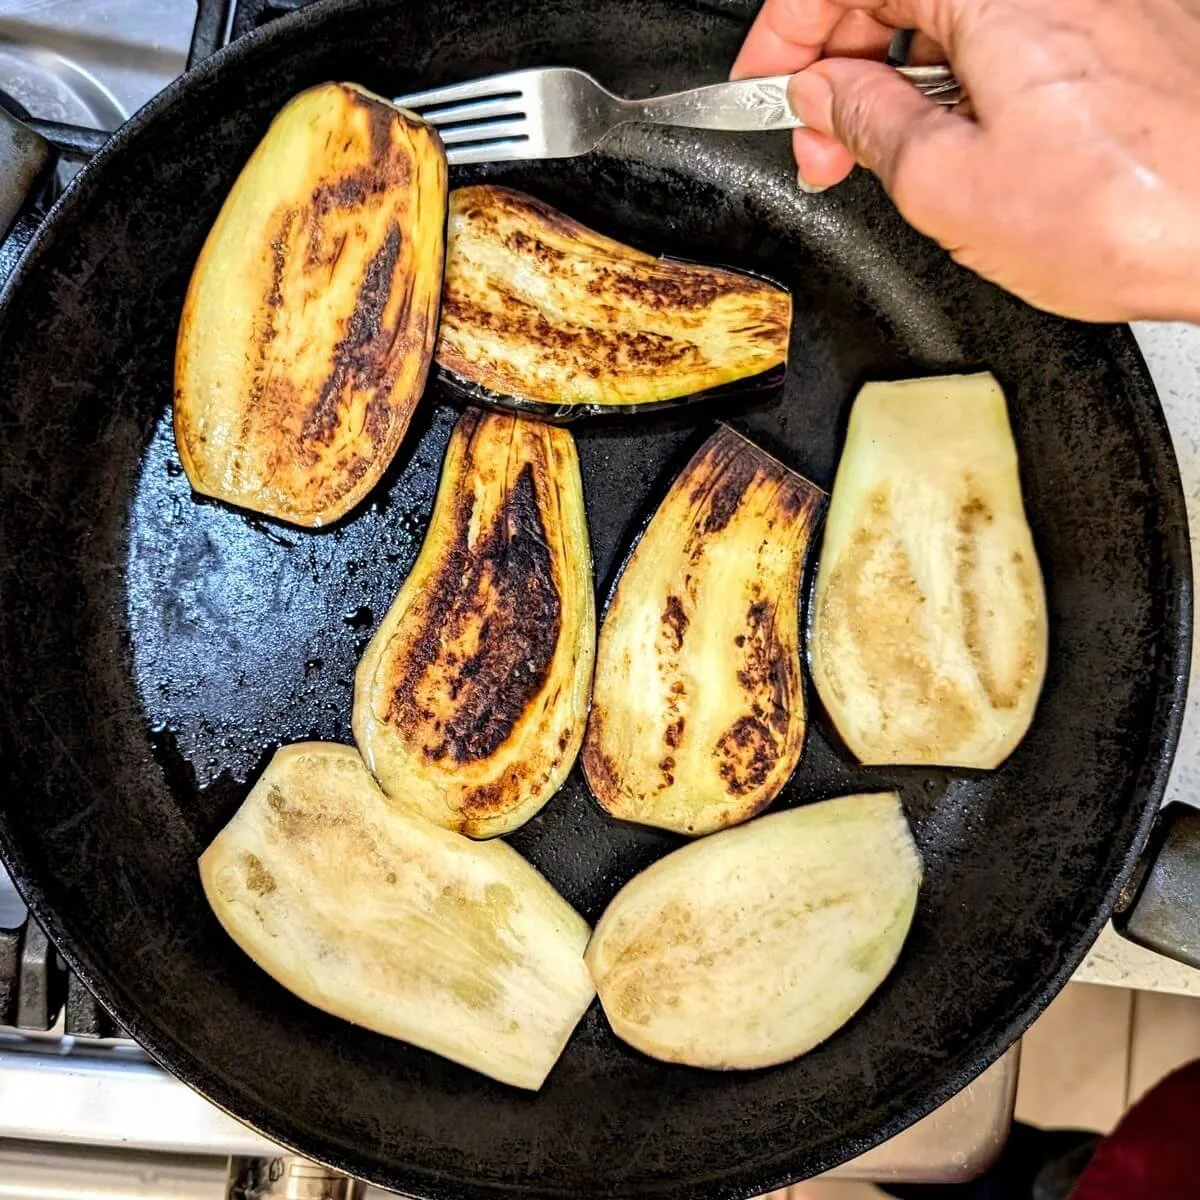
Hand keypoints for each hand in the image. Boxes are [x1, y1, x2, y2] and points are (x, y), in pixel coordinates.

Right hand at [732, 0, 1199, 322]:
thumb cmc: (1123, 214)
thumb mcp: (946, 186)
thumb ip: (867, 123)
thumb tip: (825, 96)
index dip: (785, 35)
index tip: (764, 88)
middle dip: (838, 66)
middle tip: (820, 147)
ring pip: (948, 17)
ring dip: (897, 80)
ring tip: (884, 159)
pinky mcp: (1114, 27)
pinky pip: (1005, 33)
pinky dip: (958, 80)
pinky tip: (952, 143)